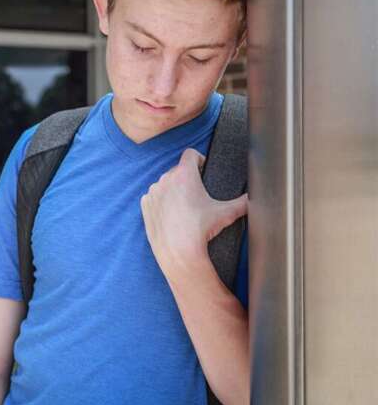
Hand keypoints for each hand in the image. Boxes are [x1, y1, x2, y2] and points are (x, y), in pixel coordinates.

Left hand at [141, 148, 247, 278]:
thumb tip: (257, 197)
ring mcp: (153, 191)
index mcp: (185, 174)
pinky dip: (161, 202)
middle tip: (198, 194)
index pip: (191, 153)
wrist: (177, 251)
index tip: (204, 169)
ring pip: (165, 184)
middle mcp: (166, 178)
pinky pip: (154, 197)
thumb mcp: (227, 213)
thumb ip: (244, 202)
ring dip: (173, 190)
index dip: (199, 159)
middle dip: (188, 178)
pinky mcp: (145, 204)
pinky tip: (170, 214)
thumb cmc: (202, 230)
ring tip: (184, 206)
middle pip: (178, 170)